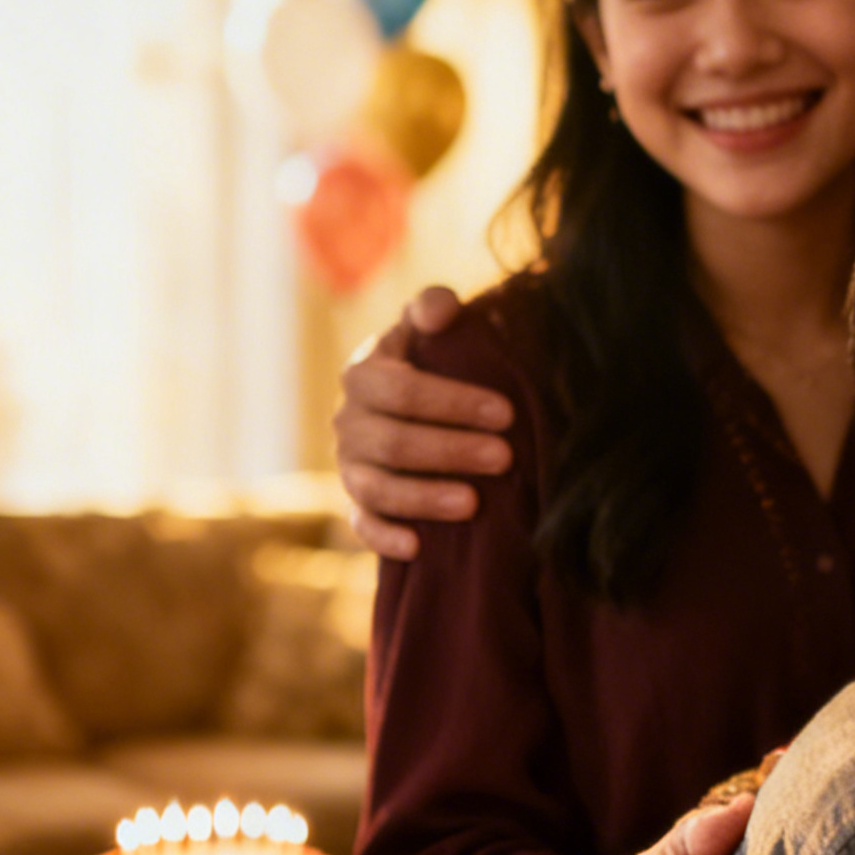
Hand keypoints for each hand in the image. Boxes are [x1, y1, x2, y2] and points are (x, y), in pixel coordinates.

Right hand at [334, 284, 513, 557]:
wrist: (410, 399)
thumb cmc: (432, 357)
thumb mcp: (430, 325)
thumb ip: (433, 307)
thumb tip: (441, 310)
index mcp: (365, 374)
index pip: (402, 391)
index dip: (453, 403)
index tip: (506, 413)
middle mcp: (348, 421)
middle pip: (394, 443)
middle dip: (450, 452)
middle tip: (504, 457)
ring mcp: (349, 465)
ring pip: (377, 488)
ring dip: (424, 498)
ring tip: (473, 504)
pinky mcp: (357, 501)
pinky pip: (361, 524)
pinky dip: (384, 537)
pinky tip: (418, 546)